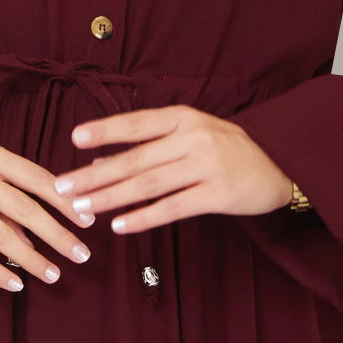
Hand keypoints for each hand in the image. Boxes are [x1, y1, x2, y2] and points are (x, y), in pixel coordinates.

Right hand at [0, 137, 95, 292]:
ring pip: (1, 235)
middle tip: (81, 254)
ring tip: (53, 274)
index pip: (36, 178)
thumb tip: (41, 233)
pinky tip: (16, 285)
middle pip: (25, 209)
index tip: (88, 221)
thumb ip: (10, 192)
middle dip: (57, 234)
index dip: (65, 201)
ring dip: (32, 259)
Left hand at [53, 106, 292, 234]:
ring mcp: (206, 165)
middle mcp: (193, 137)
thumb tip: (99, 161)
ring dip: (111, 197)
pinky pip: (173, 208)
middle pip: (136, 158)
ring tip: (82, 208)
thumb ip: (150, 146)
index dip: (105, 130)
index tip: (74, 138)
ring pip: (149, 184)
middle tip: (63, 186)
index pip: (137, 123)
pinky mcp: (218, 194)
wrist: (279, 164)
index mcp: (184, 117)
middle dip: (95, 174)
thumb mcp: (190, 135)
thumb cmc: (226, 148)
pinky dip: (144, 217)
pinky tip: (120, 225)